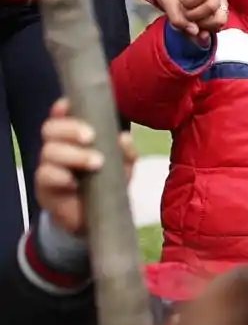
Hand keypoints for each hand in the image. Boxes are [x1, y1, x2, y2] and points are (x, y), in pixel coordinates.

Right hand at [34, 98, 136, 235]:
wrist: (94, 218)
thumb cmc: (106, 184)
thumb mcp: (121, 168)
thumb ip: (125, 153)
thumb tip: (124, 139)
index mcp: (73, 137)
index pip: (61, 116)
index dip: (63, 108)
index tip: (70, 105)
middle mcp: (58, 147)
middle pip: (51, 129)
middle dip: (70, 129)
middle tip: (90, 137)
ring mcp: (49, 166)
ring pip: (49, 151)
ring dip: (73, 155)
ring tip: (96, 163)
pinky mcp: (45, 187)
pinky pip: (45, 175)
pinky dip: (60, 176)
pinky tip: (73, 181)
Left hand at [155, 0, 226, 44]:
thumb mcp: (166, 0)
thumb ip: (177, 18)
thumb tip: (195, 32)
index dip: (188, 2)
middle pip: (212, 6)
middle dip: (195, 16)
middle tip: (184, 12)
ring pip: (220, 18)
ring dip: (203, 24)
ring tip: (192, 19)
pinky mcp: (224, 9)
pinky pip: (220, 24)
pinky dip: (207, 28)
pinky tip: (198, 22)